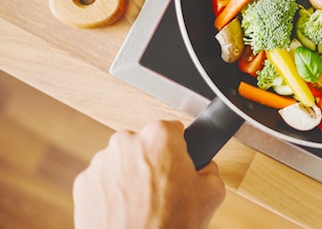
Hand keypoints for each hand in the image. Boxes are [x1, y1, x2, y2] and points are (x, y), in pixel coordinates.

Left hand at [73, 120, 224, 228]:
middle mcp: (127, 142)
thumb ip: (210, 170)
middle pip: (146, 144)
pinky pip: (104, 180)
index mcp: (159, 137)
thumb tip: (204, 168)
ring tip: (145, 205)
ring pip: (123, 161)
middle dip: (155, 162)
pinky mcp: (84, 183)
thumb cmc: (170, 226)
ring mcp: (102, 162)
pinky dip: (113, 192)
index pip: (174, 129)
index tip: (180, 164)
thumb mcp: (211, 194)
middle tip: (165, 190)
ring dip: (133, 176)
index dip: (180, 149)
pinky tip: (126, 211)